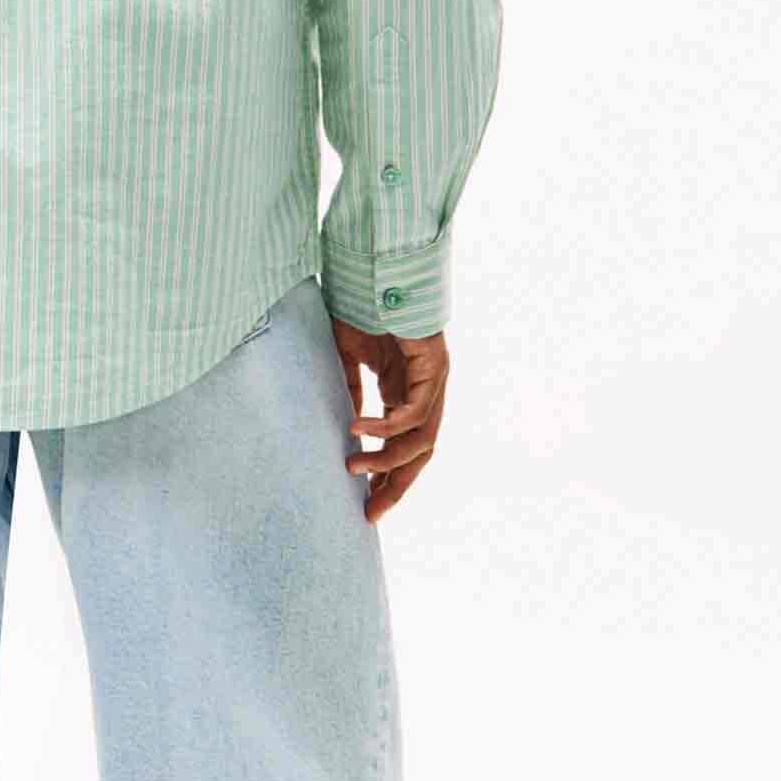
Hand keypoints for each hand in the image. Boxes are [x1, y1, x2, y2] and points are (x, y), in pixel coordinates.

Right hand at [329, 315, 449, 521]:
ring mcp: (434, 380)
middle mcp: (425, 390)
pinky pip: (415, 411)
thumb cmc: (359, 305)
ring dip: (387, 460)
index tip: (364, 505)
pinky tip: (359, 430)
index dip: (387, 477)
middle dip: (395, 486)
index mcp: (405, 390)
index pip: (404, 446)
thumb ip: (348, 391)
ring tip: (352, 468)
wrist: (373, 267)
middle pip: (419, 454)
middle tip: (369, 513)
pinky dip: (386, 426)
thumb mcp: (347, 358)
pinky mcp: (435, 366)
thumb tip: (345, 429)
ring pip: (422, 440)